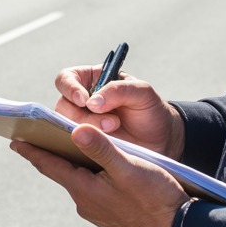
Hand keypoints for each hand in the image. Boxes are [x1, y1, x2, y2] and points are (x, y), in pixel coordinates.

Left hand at [13, 124, 188, 226]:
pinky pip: (94, 191)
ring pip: (81, 181)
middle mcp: (86, 203)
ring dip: (75, 164)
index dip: (32, 151)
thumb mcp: (129, 167)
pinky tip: (101, 168)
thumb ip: (101, 148)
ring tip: (71, 146)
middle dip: (52, 154)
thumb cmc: (156, 199)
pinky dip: (91, 175)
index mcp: (84, 189)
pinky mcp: (112, 215)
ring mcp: (99, 211)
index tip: (15, 142)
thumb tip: (75, 131)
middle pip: (64, 172)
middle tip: (38, 137)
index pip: (50, 165)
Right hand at [53, 66, 184, 158]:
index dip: (70, 88)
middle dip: (85, 116)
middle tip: (111, 124)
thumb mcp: (142, 92)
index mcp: (91, 81)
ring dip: (89, 131)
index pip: (66, 79)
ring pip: (67, 126)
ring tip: (114, 132)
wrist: (162, 140)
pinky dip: (85, 146)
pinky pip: (74, 144)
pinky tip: (101, 147)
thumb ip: (118, 90)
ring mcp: (82, 124)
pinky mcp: (85, 145)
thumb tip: (91, 103)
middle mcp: (82, 102)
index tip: (84, 101)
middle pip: (64, 106)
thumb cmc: (151, 110)